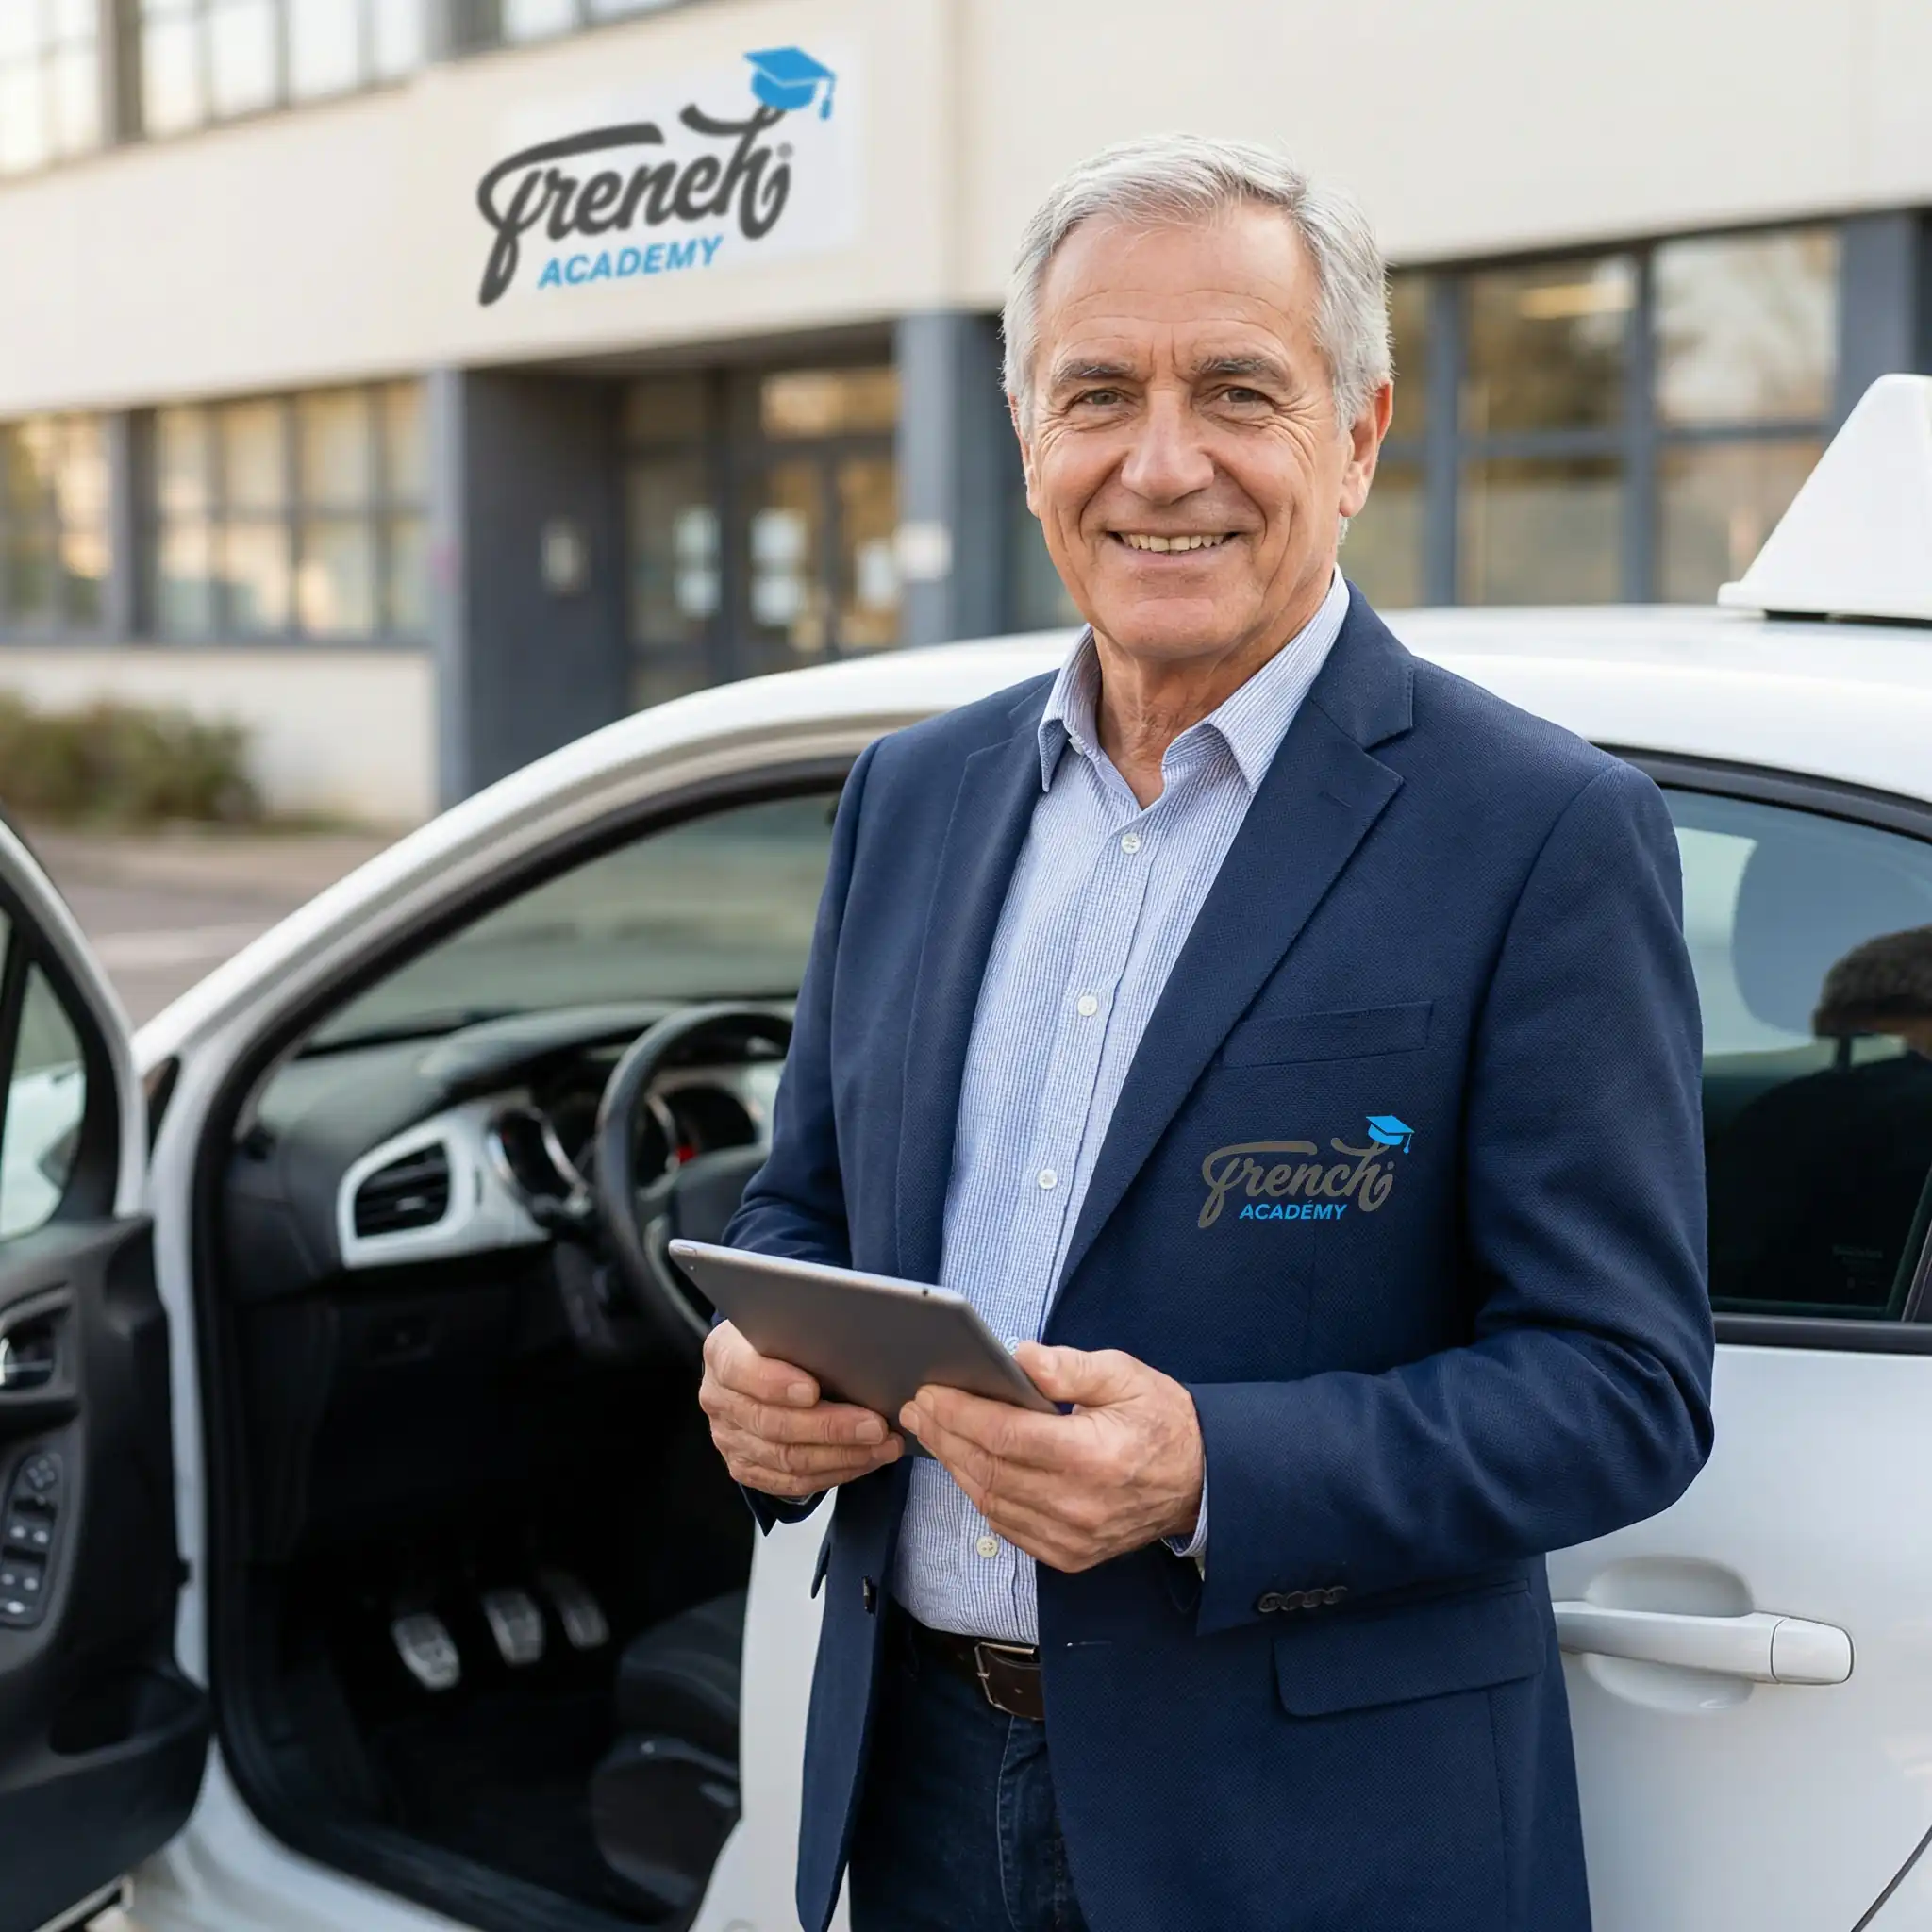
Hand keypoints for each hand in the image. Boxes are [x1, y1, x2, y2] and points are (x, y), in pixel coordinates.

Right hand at [700, 1320, 902, 1499]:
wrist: (757, 1362)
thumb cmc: (780, 1338)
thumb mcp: (784, 1322)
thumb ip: (804, 1333)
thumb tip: (853, 1346)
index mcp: (723, 1354)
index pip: (742, 1371)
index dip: (776, 1384)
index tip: (813, 1390)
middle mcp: (719, 1400)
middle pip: (772, 1423)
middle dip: (830, 1428)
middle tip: (875, 1426)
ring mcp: (729, 1438)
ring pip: (786, 1459)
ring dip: (841, 1456)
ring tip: (882, 1447)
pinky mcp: (745, 1466)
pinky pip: (790, 1482)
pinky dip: (833, 1473)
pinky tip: (864, 1461)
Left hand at [901, 1344, 1203, 1572]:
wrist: (1200, 1482)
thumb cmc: (1162, 1422)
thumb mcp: (1125, 1376)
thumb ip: (1069, 1368)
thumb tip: (1019, 1358)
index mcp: (1092, 1457)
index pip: (1005, 1436)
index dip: (960, 1413)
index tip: (931, 1391)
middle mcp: (1077, 1505)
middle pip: (988, 1469)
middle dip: (945, 1435)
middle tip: (916, 1408)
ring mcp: (1071, 1537)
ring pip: (990, 1501)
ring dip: (954, 1465)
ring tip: (932, 1432)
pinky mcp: (1068, 1555)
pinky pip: (1007, 1526)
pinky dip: (979, 1494)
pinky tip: (965, 1466)